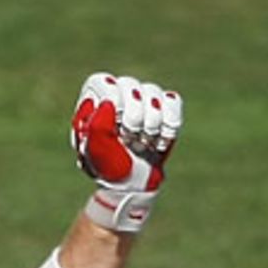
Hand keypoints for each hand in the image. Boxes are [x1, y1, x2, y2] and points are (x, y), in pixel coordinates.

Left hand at [70, 72, 182, 232]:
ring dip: (149, 126)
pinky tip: (158, 141)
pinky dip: (168, 126)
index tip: (114, 128)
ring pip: (153, 93)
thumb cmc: (109, 167)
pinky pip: (173, 102)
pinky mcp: (165, 105)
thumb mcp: (95, 153)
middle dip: (132, 120)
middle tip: (127, 141)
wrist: (134, 184)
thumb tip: (108, 103)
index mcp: (94, 99)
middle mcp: (119, 92)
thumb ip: (95, 129)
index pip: (105, 83)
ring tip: (140, 143)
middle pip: (131, 87)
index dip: (113, 104)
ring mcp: (143, 97)